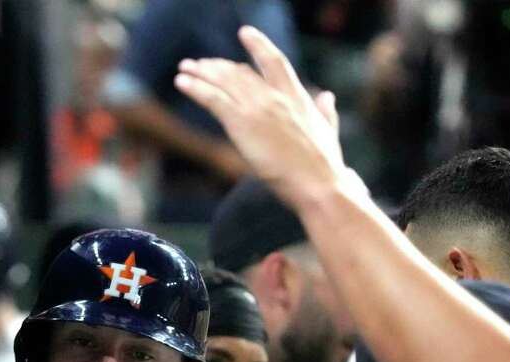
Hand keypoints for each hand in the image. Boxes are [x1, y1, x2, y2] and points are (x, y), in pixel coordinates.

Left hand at [174, 26, 347, 209]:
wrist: (317, 182)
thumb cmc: (324, 164)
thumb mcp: (328, 130)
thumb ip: (325, 111)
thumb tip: (328, 96)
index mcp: (296, 96)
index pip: (274, 61)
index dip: (258, 44)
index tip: (244, 32)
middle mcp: (275, 96)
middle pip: (240, 72)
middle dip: (217, 66)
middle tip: (200, 64)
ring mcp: (258, 108)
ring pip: (223, 82)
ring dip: (201, 73)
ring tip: (185, 68)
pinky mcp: (242, 123)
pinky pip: (213, 99)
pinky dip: (195, 88)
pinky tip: (182, 82)